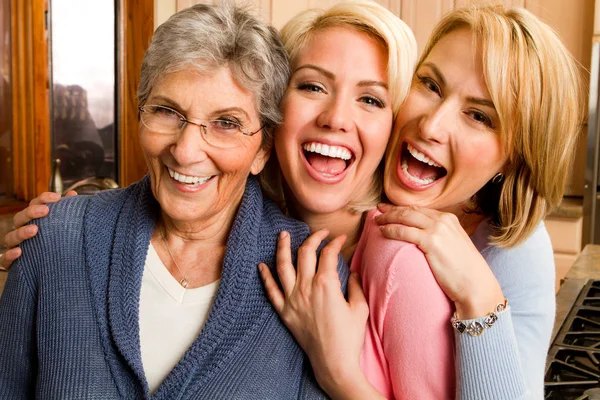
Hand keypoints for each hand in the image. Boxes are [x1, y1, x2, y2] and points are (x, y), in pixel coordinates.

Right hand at [1, 191, 76, 270]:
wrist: (55, 268)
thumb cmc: (58, 242)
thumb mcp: (65, 226)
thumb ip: (67, 211)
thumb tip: (73, 193)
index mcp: (33, 220)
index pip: (34, 205)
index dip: (43, 199)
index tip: (57, 197)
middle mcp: (22, 231)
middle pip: (19, 218)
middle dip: (31, 212)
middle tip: (45, 211)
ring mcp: (16, 247)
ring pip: (10, 237)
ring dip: (21, 232)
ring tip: (35, 230)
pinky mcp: (14, 264)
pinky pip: (4, 260)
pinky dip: (9, 255)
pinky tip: (20, 252)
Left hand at [258, 230, 377, 399]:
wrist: (333, 362)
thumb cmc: (349, 336)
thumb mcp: (360, 307)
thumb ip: (355, 285)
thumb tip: (352, 271)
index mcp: (327, 284)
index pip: (328, 254)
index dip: (335, 242)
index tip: (339, 238)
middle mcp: (306, 287)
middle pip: (305, 253)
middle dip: (313, 238)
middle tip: (320, 233)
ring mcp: (292, 299)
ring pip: (283, 266)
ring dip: (282, 247)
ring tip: (282, 235)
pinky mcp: (284, 312)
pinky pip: (270, 290)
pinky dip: (265, 276)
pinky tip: (261, 265)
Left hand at [375, 203, 504, 319]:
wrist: (475, 285)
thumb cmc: (464, 270)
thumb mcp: (454, 245)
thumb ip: (440, 236)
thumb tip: (421, 237)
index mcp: (449, 219)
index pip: (420, 209)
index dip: (402, 208)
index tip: (389, 208)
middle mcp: (443, 220)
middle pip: (410, 210)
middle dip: (392, 209)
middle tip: (378, 210)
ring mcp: (438, 229)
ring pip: (405, 217)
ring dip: (388, 218)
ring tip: (377, 221)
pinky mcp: (432, 241)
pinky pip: (404, 231)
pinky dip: (391, 229)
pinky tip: (383, 232)